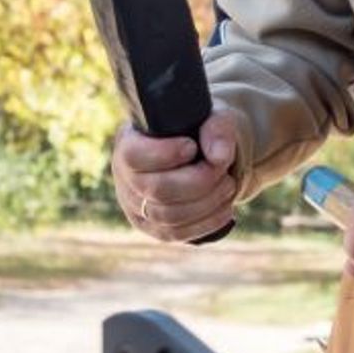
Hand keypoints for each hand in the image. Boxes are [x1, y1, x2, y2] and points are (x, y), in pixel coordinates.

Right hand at [111, 106, 239, 241]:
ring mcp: (137, 208)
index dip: (166, 154)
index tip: (192, 146)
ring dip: (208, 202)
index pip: (134, 156)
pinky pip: (178, 233)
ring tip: (228, 185)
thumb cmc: (201, 132)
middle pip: (158, 190)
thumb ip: (217, 129)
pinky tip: (225, 207)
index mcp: (129, 143)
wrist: (203, 155)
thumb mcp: (212, 118)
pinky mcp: (155, 229)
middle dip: (199, 181)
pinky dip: (208, 221)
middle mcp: (126, 178)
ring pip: (169, 216)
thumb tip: (219, 157)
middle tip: (222, 169)